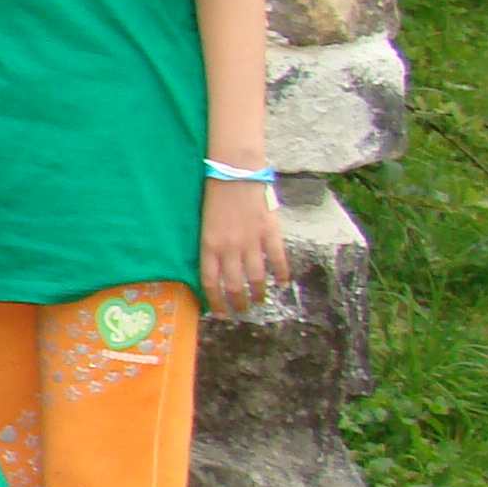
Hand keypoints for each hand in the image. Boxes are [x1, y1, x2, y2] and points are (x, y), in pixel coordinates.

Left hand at [200, 178, 288, 315]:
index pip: (211, 283)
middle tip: (242, 310)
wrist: (235, 173)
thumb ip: (211, 248)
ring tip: (260, 301)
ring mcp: (251, 241)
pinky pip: (278, 260)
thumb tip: (216, 271)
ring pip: (256, 278)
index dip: (217, 301)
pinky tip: (283, 283)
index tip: (222, 313)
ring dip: (259, 293)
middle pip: (235, 285)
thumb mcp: (205, 226)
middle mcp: (229, 248)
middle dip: (239, 303)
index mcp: (209, 246)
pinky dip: (281, 274)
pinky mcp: (270, 233)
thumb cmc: (215, 196)